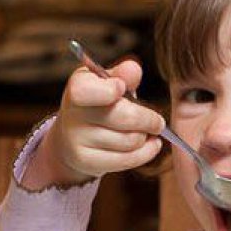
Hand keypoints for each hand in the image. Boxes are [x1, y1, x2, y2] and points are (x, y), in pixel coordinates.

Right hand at [21, 59, 165, 189]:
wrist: (73, 135)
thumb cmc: (100, 102)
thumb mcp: (109, 83)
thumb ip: (123, 75)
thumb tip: (133, 69)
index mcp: (78, 87)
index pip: (87, 90)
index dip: (110, 90)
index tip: (123, 89)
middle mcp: (72, 114)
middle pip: (123, 117)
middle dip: (149, 120)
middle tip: (158, 122)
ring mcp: (75, 140)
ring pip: (131, 140)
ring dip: (146, 136)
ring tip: (146, 132)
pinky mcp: (85, 161)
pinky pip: (127, 159)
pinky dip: (146, 152)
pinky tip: (150, 144)